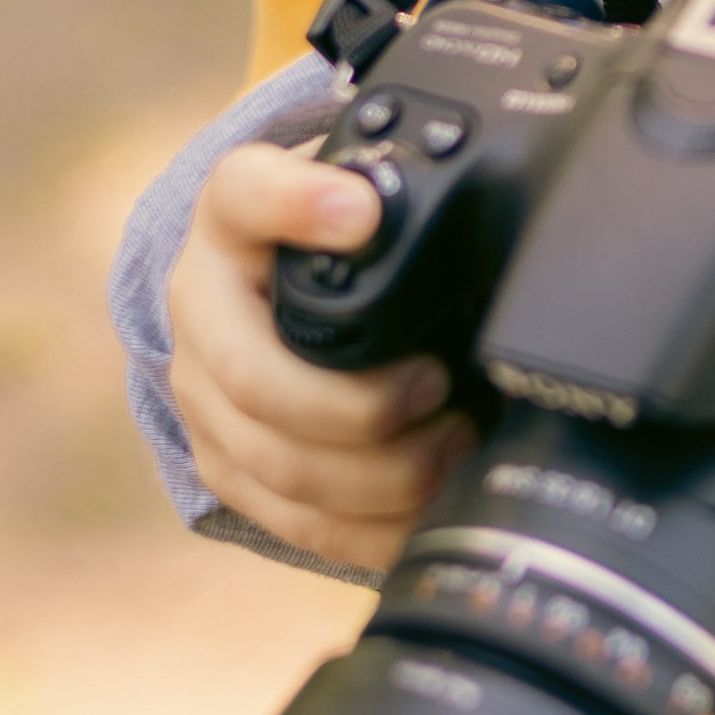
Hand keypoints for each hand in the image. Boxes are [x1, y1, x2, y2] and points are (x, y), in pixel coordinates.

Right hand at [166, 143, 476, 574]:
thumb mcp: (362, 195)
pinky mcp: (228, 467)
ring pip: (280, 464)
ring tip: (455, 443)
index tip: (363, 214)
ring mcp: (204, 399)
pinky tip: (429, 505)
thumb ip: (406, 189)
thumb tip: (513, 194)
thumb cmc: (336, 240)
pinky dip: (374, 526)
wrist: (267, 287)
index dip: (296, 204)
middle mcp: (202, 307)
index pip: (243, 194)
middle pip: (258, 380)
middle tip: (438, 384)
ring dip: (381, 472)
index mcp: (234, 219)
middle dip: (362, 404)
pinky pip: (297, 520)